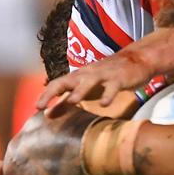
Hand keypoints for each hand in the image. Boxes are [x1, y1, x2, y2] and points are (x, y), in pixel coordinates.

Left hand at [35, 27, 173, 116]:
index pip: (58, 83)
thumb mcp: (87, 88)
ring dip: (80, 91)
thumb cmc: (109, 76)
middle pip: (67, 81)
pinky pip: (113, 87)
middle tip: (42, 105)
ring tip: (73, 101)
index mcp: (79, 75)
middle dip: (53, 92)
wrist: (137, 60)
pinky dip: (108, 94)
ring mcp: (104, 75)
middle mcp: (88, 73)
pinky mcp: (119, 79)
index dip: (46, 94)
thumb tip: (48, 114)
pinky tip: (105, 104)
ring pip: (89, 82)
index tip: (36, 107)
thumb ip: (67, 100)